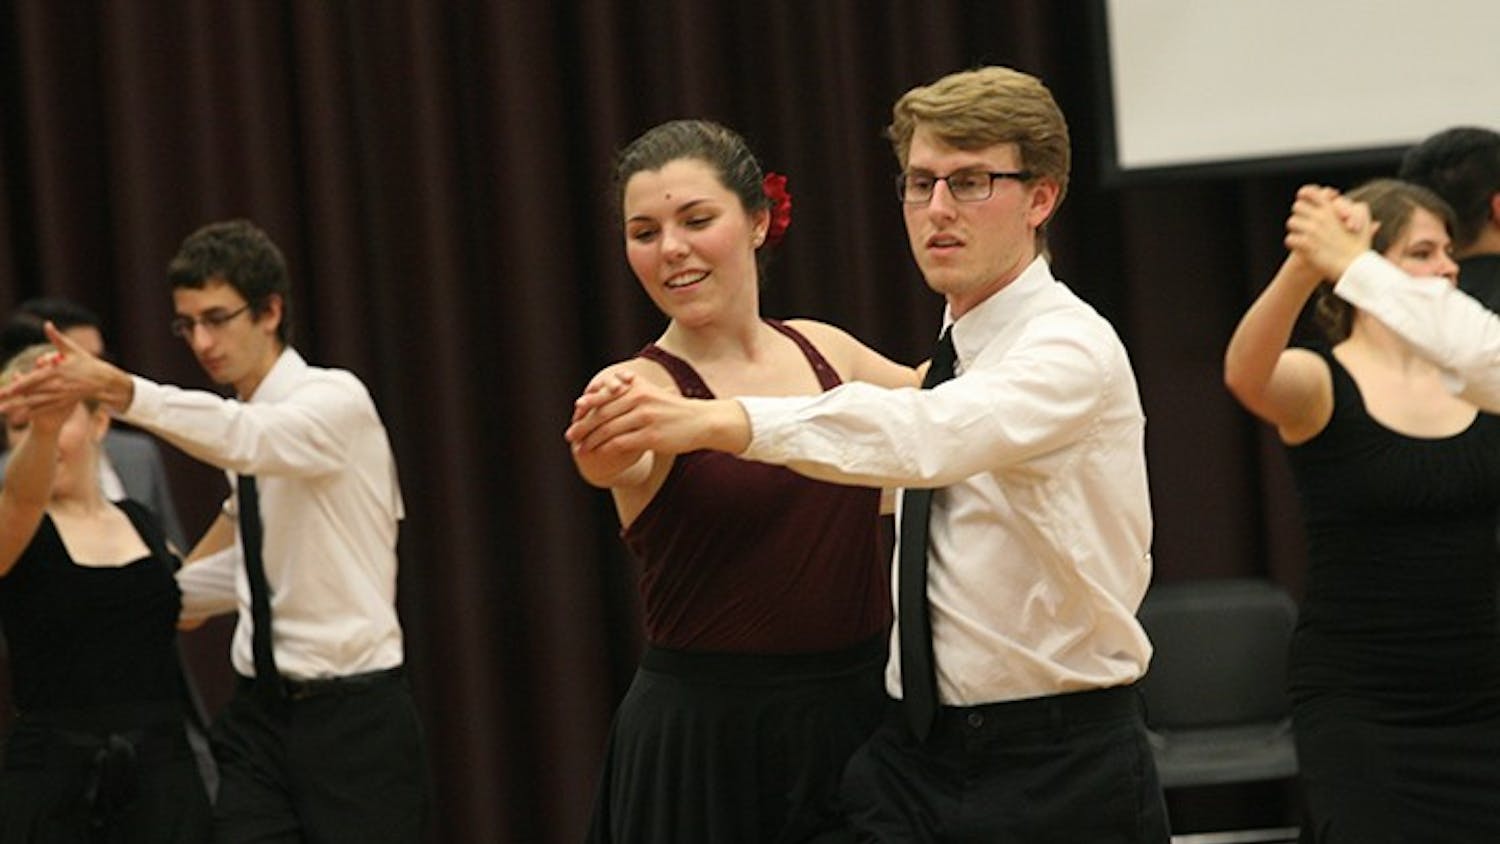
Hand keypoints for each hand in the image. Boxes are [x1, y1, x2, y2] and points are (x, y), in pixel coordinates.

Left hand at [0, 322, 130, 416]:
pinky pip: (44, 409)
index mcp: (56, 372)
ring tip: (2, 412)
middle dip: (11, 399)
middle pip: (29, 394)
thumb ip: (56, 338)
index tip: (3, 391)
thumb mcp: (72, 349)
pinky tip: (18, 418)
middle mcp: (56, 386)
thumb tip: (47, 324)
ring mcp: (60, 396)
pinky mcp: (63, 402)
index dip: (16, 386)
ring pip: (35, 404)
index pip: (31, 380)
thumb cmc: (86, 362)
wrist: (103, 380)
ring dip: (17, 409)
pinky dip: (30, 414)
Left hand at [565, 372, 748, 457]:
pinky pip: (621, 443)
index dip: (587, 407)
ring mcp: (646, 418)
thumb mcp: (653, 392)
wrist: (702, 421)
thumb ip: (631, 389)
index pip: (605, 396)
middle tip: (570, 435)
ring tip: (581, 447)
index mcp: (638, 387)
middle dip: (584, 425)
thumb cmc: (674, 409)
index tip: (574, 415)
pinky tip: (598, 454)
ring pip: (609, 429)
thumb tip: (605, 387)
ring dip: (591, 440)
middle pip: (603, 413)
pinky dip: (606, 449)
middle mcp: (640, 399)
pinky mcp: (651, 436)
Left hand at [1284, 184, 1376, 278]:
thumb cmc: (1360, 244)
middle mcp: (1320, 217)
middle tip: (1307, 224)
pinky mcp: (1306, 245)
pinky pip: (1289, 239)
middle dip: (1301, 214)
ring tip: (1304, 237)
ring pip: (1291, 222)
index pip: (1309, 192)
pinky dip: (1294, 244)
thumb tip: (1338, 199)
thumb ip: (1352, 206)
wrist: (1356, 267)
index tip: (1306, 201)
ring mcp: (1312, 231)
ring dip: (1297, 229)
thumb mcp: (1363, 219)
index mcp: (1332, 209)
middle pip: (1297, 207)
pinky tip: (1302, 248)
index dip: (1305, 195)